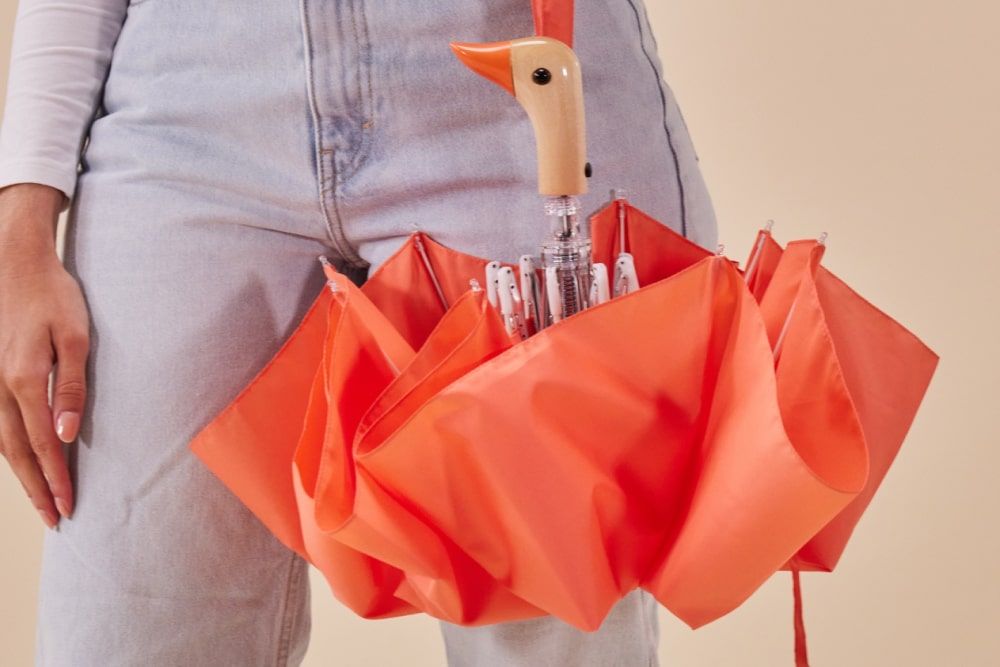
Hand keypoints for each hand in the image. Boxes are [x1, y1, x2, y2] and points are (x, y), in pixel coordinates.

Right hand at [0, 183, 86, 529]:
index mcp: (23, 380)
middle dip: (37, 487)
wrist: (17, 261)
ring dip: (21, 472)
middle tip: (55, 518)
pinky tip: (20, 458)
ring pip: (1, 441)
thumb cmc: (54, 296)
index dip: (55, 478)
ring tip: (40, 498)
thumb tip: (65, 434)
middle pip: (16, 451)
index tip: (68, 507)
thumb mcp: (75, 337)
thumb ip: (71, 387)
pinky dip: (8, 448)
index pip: (42, 444)